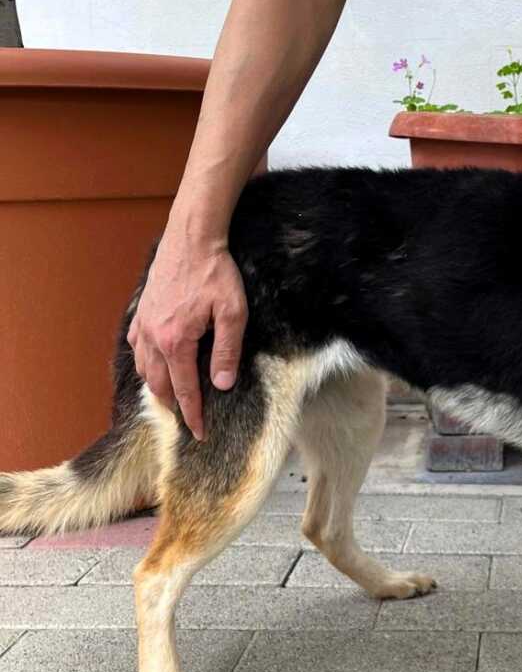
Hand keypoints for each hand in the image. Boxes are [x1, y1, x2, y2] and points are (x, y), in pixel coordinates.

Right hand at [127, 226, 246, 440]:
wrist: (192, 237)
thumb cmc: (216, 273)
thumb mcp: (233, 314)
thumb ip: (227, 351)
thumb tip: (223, 385)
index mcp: (176, 341)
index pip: (184, 390)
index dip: (192, 415)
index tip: (199, 433)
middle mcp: (153, 337)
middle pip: (158, 385)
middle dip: (173, 406)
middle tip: (188, 420)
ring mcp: (143, 324)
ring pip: (144, 368)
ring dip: (157, 387)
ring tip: (173, 399)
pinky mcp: (141, 312)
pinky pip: (137, 348)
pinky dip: (146, 364)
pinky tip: (156, 366)